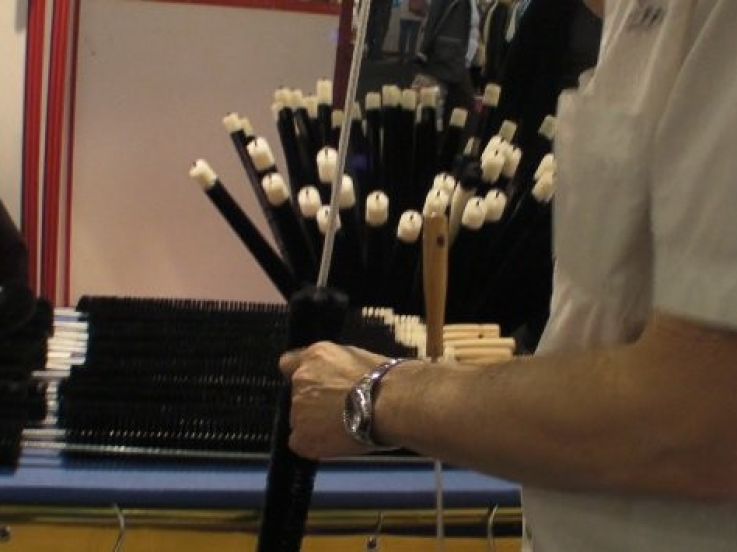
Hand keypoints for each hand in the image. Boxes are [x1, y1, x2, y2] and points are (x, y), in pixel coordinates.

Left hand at [279, 342, 387, 459]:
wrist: (389, 403)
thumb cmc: (384, 379)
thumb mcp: (357, 357)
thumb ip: (336, 367)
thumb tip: (337, 377)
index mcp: (315, 356)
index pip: (289, 364)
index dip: (302, 376)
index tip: (314, 384)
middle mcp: (301, 379)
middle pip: (297, 395)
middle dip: (313, 402)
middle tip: (339, 410)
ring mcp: (298, 409)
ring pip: (300, 419)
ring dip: (315, 423)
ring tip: (343, 427)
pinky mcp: (302, 436)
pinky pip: (300, 442)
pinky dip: (314, 444)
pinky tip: (335, 441)